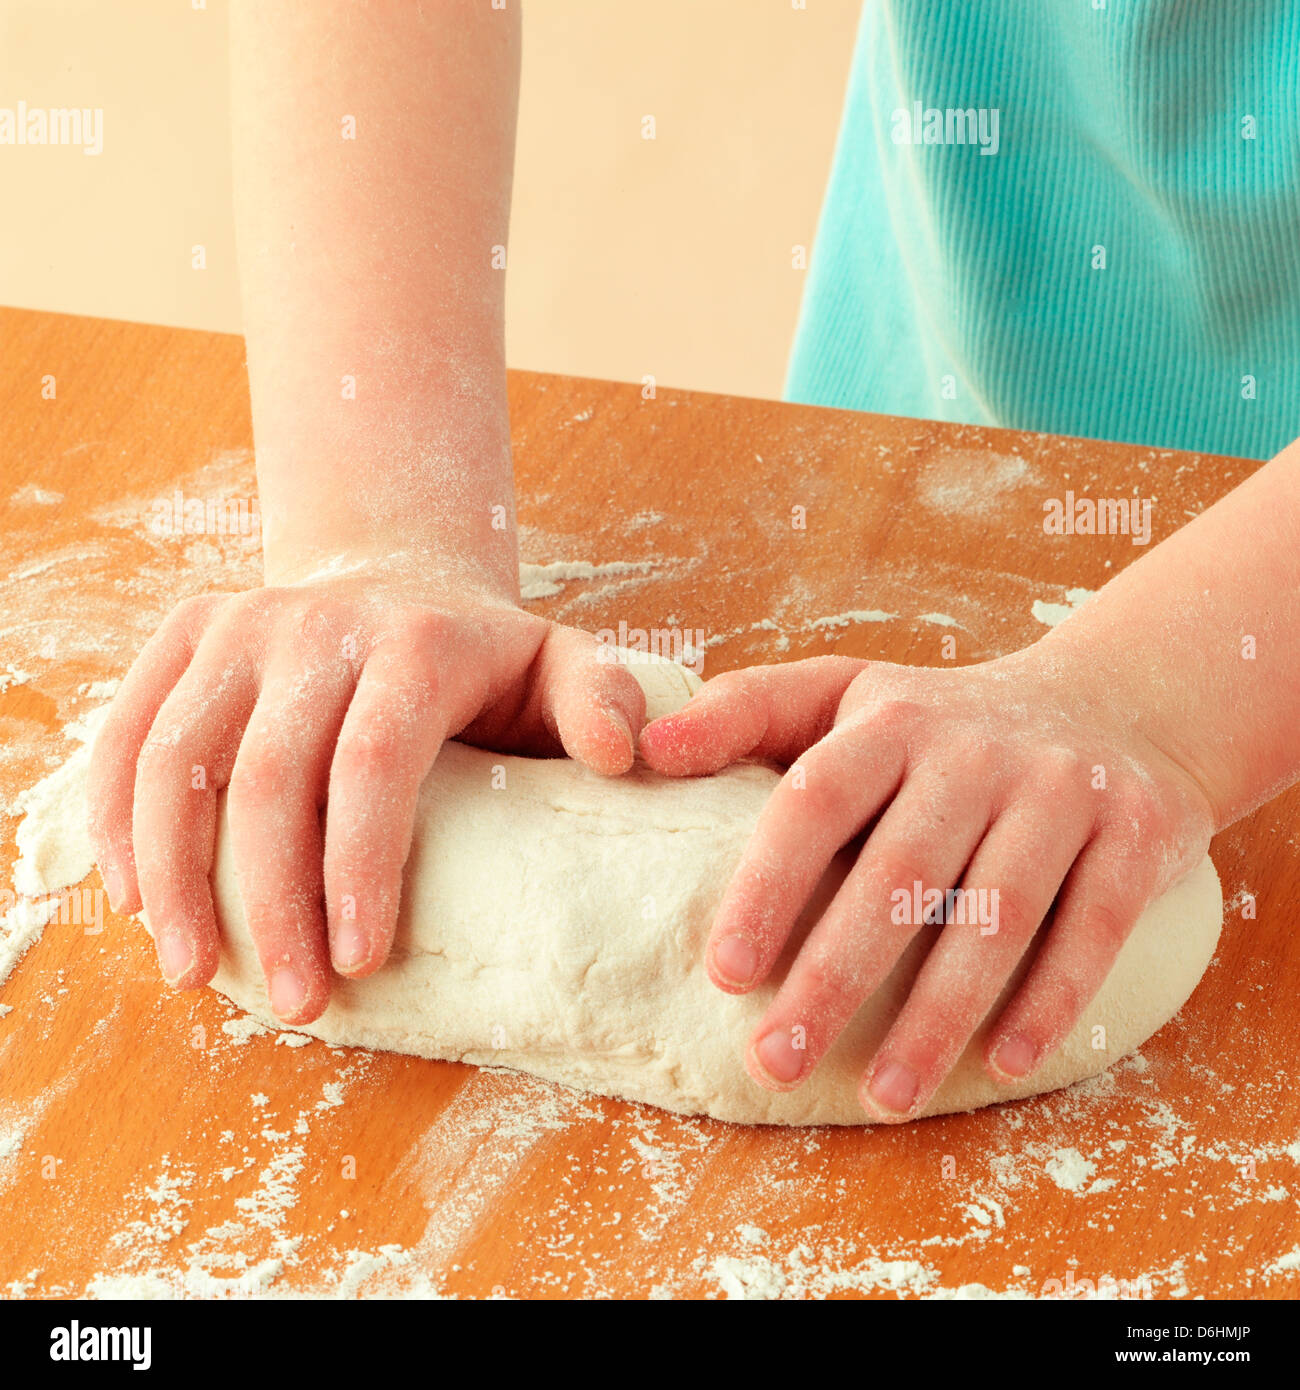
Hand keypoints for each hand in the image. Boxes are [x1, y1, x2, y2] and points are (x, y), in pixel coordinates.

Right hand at [87, 564, 646, 1023]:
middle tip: (298, 1005)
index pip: (375, 762)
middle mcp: (317, 623)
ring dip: (176, 875)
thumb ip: (602, 698)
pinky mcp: (185, 634)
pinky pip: (128, 731)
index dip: (359, 867)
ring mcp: (241, 625)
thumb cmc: (483, 657)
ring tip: (195, 974)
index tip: (359, 965)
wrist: (394, 581)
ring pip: (179, 758)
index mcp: (417, 641)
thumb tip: (624, 757)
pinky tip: (135, 898)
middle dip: (273, 903)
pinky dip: (117, 818)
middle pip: (270, 776)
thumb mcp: (561, 664)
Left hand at [638, 652, 1215, 1119]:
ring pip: (993, 915)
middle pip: (897, 875)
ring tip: (882, 1095)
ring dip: (937, 1015)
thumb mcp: (845, 693)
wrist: (1109, 700)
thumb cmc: (942, 722)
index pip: (816, 800)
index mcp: (891, 720)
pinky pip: (1091, 928)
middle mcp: (975, 752)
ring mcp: (1060, 791)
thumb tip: (644, 752)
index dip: (768, 887)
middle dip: (833, 978)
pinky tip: (1001, 1065)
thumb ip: (747, 715)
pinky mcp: (1136, 834)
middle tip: (776, 1063)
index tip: (724, 973)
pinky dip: (1049, 1000)